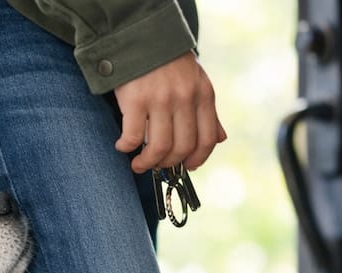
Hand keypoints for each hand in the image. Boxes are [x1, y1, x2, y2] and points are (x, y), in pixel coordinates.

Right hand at [113, 51, 226, 172]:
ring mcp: (160, 100)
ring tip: (138, 164)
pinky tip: (122, 146)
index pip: (206, 139)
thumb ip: (208, 112)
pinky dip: (126, 147)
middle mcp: (184, 99)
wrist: (143, 37)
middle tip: (156, 166)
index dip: (196, 159)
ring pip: (159, 147)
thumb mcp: (197, 82)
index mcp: (203, 95)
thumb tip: (219, 140)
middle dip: (168, 164)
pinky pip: (133, 136)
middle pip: (182, 147)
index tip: (185, 167)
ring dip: (147, 162)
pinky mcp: (136, 100)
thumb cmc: (169, 64)